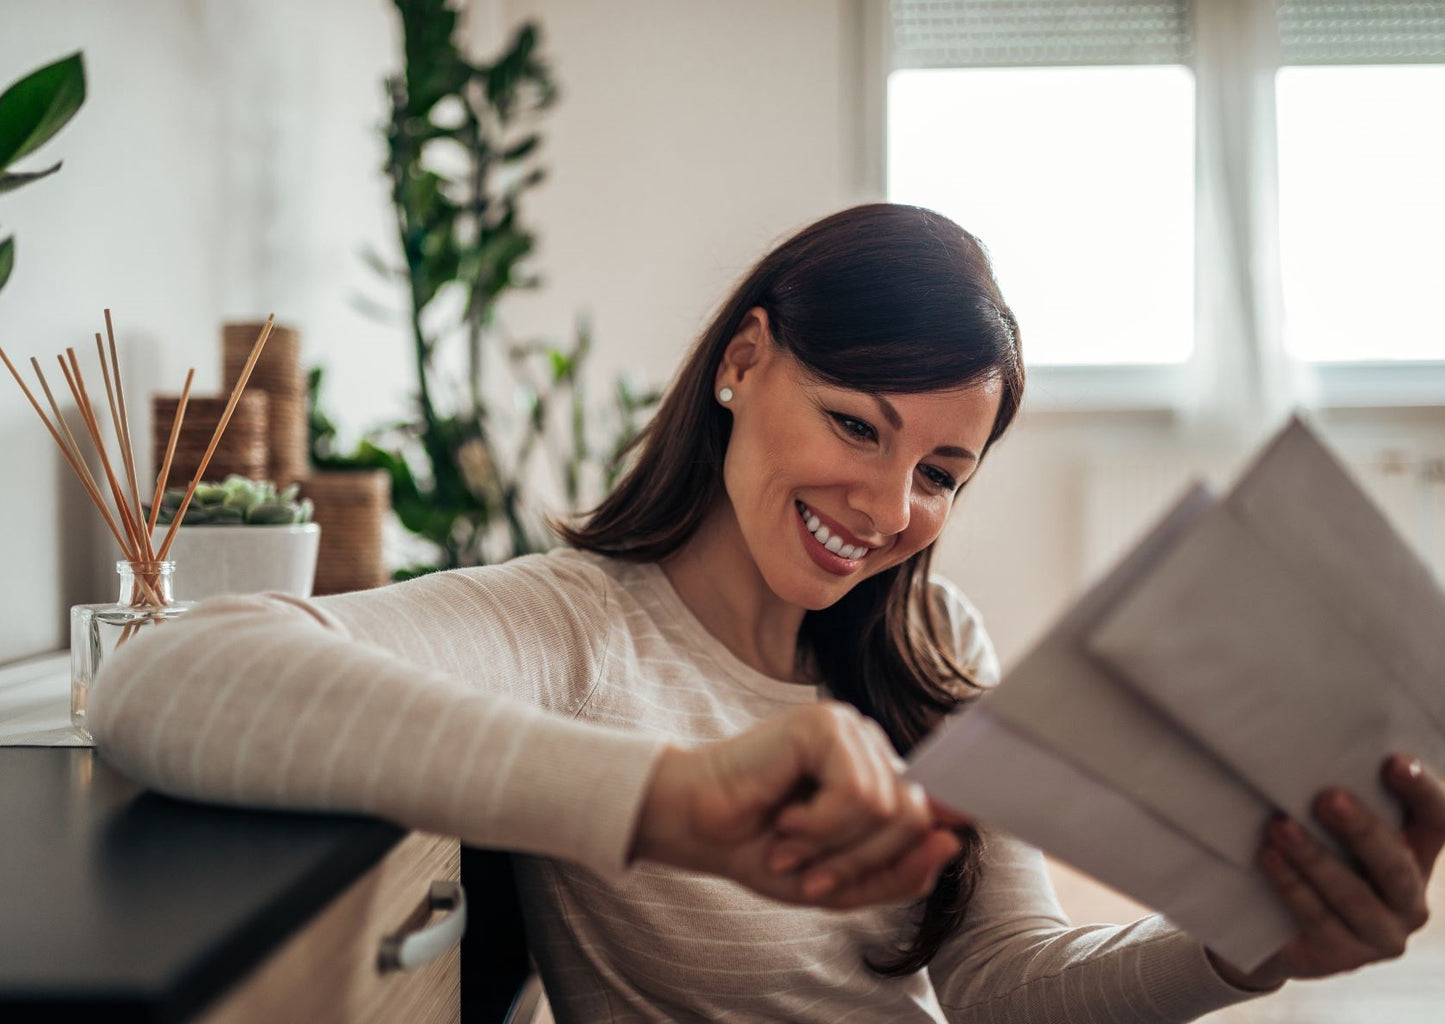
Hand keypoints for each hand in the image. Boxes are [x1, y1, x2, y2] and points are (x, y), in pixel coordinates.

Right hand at [629, 701, 965, 908]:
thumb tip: (953, 842)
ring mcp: (849, 730)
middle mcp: (871, 748)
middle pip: (914, 817)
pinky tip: (784, 817)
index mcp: (879, 777)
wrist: (696, 829)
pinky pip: (856, 793)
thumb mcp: (841, 884)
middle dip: (861, 861)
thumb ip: (901, 873)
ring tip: (789, 845)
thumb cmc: (760, 849)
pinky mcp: (823, 724)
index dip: (936, 833)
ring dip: (832, 846)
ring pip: (887, 809)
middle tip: (810, 873)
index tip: (927, 844)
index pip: (936, 808)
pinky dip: (819, 823)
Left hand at [1209, 753, 1444, 990]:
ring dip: (1315, 858)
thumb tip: (1305, 744)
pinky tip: (1270, 858)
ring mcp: (1381, 935)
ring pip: (1354, 896)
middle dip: (1361, 829)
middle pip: (1395, 864)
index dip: (1422, 793)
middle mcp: (1409, 899)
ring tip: (1280, 826)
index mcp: (1416, 856)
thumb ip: (1337, 800)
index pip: (1437, 823)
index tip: (1394, 762)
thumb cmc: (1309, 856)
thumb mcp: (1329, 828)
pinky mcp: (1343, 957)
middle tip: (1326, 797)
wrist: (1271, 926)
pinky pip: (1319, 919)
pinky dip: (1292, 886)